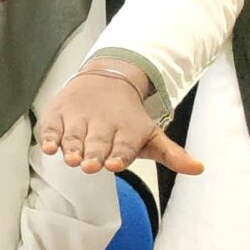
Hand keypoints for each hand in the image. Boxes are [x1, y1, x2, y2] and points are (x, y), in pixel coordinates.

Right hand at [39, 64, 199, 175]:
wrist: (105, 80)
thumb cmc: (127, 118)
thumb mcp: (151, 135)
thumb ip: (172, 154)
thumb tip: (199, 168)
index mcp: (127, 130)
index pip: (124, 145)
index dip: (120, 155)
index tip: (116, 164)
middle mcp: (102, 124)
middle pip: (97, 142)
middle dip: (94, 154)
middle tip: (90, 166)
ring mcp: (78, 118)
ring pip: (74, 135)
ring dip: (72, 147)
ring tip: (71, 159)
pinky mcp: (58, 115)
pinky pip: (52, 127)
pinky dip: (50, 136)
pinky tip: (50, 147)